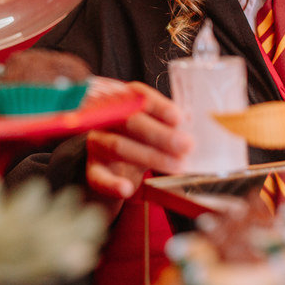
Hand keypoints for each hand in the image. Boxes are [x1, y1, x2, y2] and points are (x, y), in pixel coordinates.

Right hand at [85, 81, 189, 202]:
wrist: (117, 169)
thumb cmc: (142, 141)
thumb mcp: (156, 127)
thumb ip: (170, 123)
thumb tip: (191, 121)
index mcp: (123, 101)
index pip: (138, 96)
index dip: (159, 106)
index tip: (179, 119)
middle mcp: (106, 118)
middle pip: (129, 121)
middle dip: (160, 134)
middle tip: (186, 145)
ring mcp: (97, 143)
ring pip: (117, 146)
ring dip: (150, 156)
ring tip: (176, 166)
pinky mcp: (92, 169)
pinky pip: (98, 177)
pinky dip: (112, 184)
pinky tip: (127, 188)